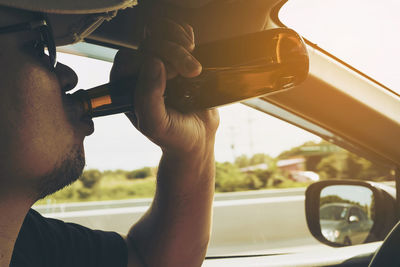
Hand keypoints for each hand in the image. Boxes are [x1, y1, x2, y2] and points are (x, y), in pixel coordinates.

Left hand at [110, 19, 218, 154]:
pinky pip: (175, 32)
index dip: (154, 59)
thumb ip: (148, 99)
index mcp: (125, 87)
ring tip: (195, 66)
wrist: (199, 138)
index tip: (175, 74)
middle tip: (192, 71)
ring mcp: (157, 62)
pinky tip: (194, 52)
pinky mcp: (174, 56)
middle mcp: (137, 72)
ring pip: (161, 33)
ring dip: (182, 43)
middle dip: (175, 52)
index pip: (131, 56)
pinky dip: (187, 36)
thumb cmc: (175, 136)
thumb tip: (153, 62)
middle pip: (149, 42)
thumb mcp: (157, 125)